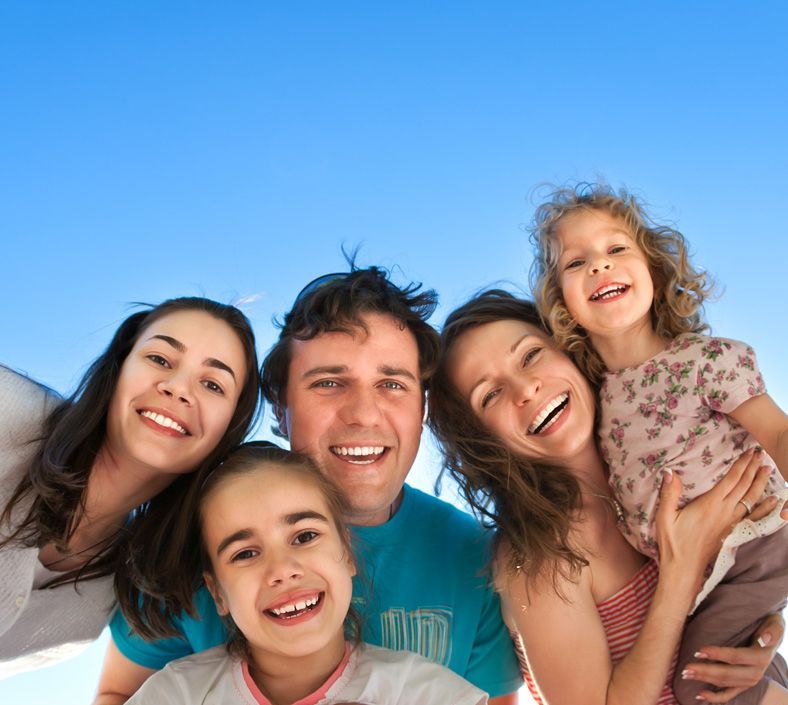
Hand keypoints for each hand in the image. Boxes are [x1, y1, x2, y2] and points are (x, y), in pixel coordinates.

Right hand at [655, 449, 773, 578]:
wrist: (684, 569)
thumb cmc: (673, 543)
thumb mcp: (664, 517)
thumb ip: (669, 494)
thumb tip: (670, 471)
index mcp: (710, 505)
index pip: (731, 480)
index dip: (741, 465)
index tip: (748, 452)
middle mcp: (724, 512)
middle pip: (744, 486)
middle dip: (753, 468)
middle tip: (760, 453)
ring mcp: (731, 523)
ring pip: (751, 499)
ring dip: (760, 483)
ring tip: (768, 469)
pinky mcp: (732, 532)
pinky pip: (753, 517)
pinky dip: (765, 507)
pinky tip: (774, 501)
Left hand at [681, 613, 784, 702]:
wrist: (771, 637)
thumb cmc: (769, 626)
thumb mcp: (774, 624)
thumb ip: (772, 631)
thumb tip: (764, 639)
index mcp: (761, 657)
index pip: (736, 657)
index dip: (717, 655)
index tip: (698, 651)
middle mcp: (756, 672)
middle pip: (727, 673)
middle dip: (705, 671)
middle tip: (686, 668)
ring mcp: (749, 681)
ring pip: (725, 683)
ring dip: (705, 680)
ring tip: (686, 675)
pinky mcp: (744, 685)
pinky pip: (729, 694)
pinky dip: (715, 697)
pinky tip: (699, 695)